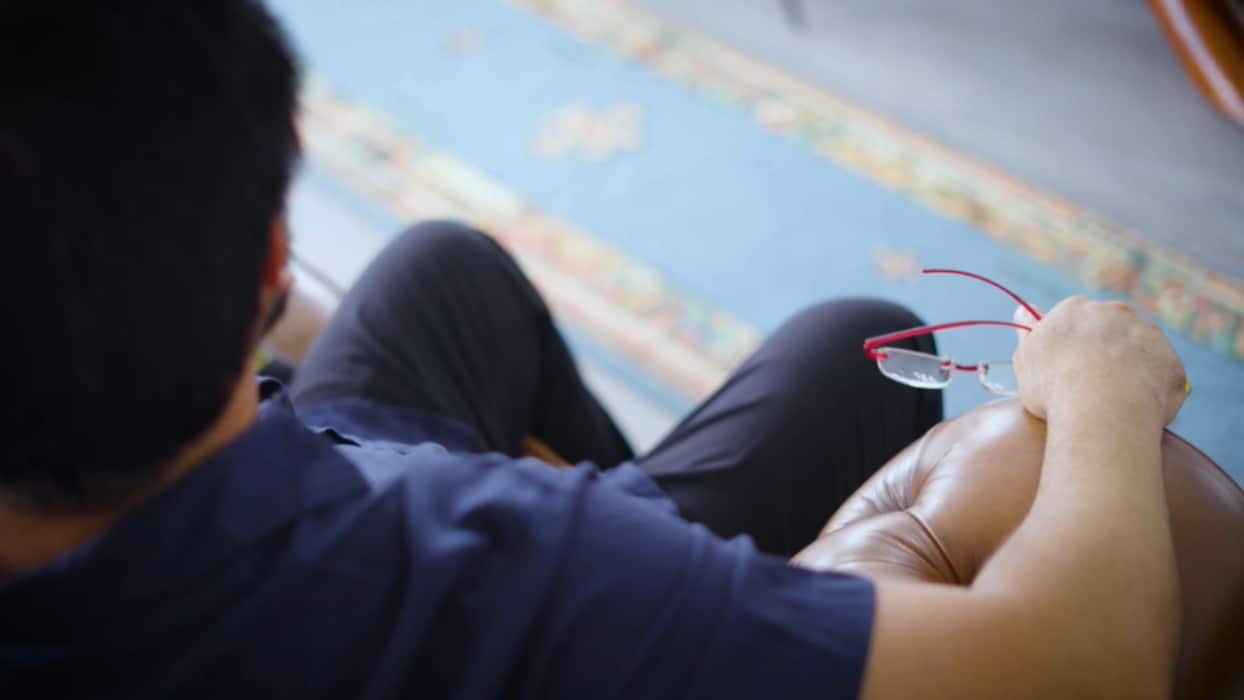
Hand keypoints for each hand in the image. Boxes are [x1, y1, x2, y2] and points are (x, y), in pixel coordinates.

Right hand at [1012, 297, 1185, 429]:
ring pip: (1139, 351)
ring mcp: (1148, 335)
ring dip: (1130, 370)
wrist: (1101, 410)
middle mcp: (1114, 312)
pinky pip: (1161, 377)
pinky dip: (1151, 392)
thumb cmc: (1054, 387)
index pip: (1075, 321)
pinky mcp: (1171, 362)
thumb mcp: (1027, 358)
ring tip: (1113, 402)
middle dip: (1104, 352)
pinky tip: (1133, 410)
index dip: (1072, 346)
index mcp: (1075, 309)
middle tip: (1091, 385)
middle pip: (1110, 330)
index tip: (1066, 368)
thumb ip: (1028, 333)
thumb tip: (1024, 311)